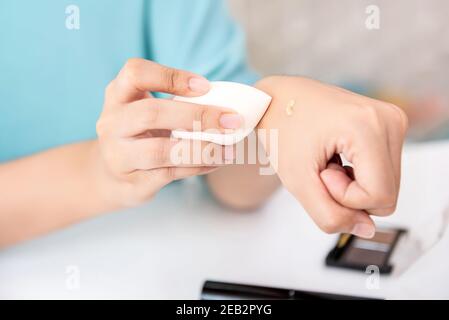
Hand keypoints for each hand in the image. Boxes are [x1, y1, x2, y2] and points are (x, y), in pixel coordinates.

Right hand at [95, 58, 240, 206]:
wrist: (111, 176)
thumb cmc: (139, 135)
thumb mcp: (145, 111)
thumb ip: (175, 105)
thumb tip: (226, 108)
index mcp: (117, 96)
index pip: (135, 73)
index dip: (171, 76)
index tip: (206, 86)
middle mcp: (111, 124)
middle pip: (150, 113)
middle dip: (197, 116)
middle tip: (231, 120)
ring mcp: (118, 156)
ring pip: (160, 150)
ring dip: (201, 148)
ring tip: (228, 149)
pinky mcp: (131, 183)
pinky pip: (168, 174)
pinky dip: (196, 167)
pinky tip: (215, 162)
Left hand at [256, 76, 407, 237]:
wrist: (279, 99)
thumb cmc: (282, 131)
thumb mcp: (297, 181)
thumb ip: (330, 215)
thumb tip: (367, 229)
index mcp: (368, 128)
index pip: (379, 197)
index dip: (345, 198)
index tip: (320, 174)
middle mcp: (389, 120)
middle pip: (388, 194)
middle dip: (350, 193)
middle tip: (323, 168)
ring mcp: (393, 120)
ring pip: (387, 186)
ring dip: (354, 184)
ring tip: (329, 160)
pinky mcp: (389, 124)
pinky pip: (384, 171)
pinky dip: (360, 173)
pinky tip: (338, 156)